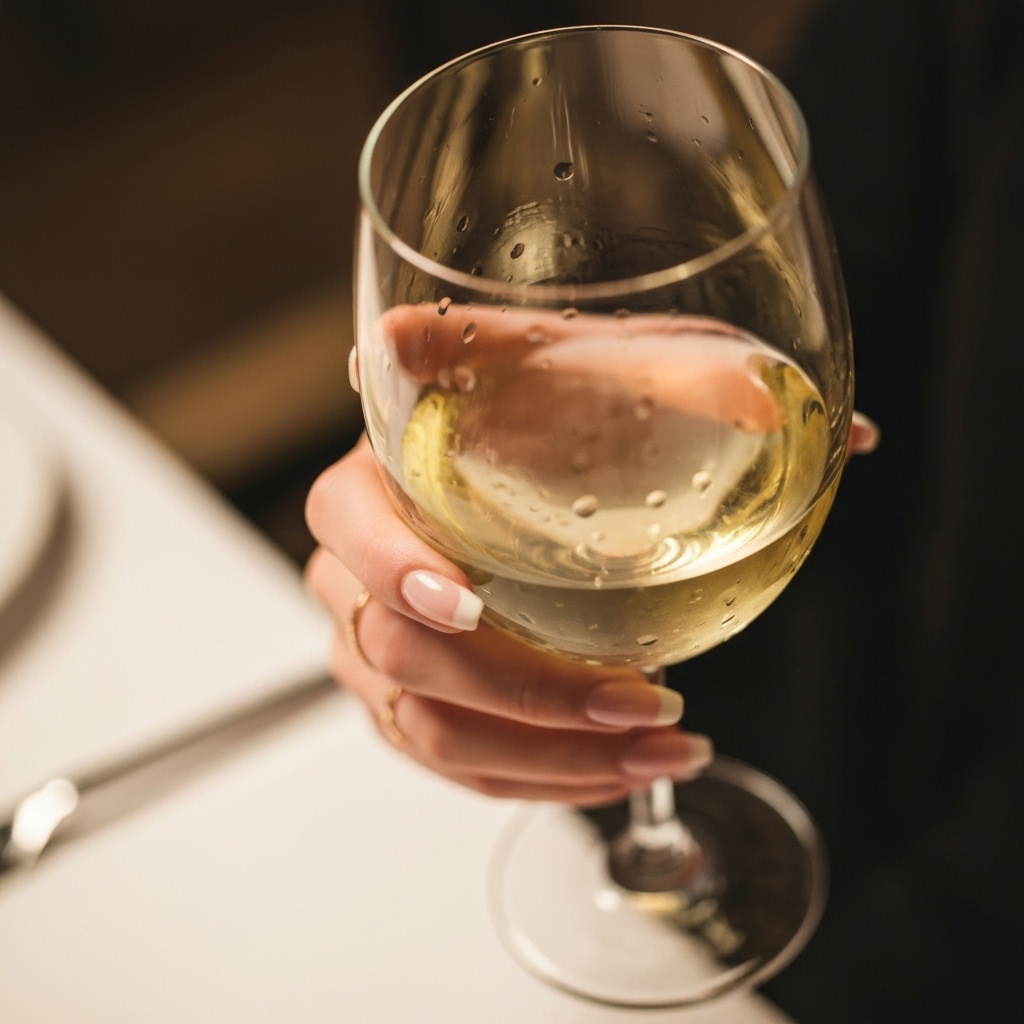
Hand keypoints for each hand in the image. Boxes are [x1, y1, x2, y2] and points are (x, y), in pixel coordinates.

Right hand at [309, 305, 877, 805]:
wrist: (503, 458)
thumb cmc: (546, 416)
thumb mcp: (612, 379)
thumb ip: (704, 389)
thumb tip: (853, 437)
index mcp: (377, 466)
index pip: (349, 517)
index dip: (394, 567)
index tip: (473, 602)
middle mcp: (355, 560)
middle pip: (394, 649)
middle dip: (522, 692)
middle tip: (640, 694)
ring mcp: (369, 636)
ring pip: (424, 725)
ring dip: (545, 755)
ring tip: (655, 751)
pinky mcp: (402, 694)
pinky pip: (444, 759)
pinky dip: (530, 780)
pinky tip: (613, 774)